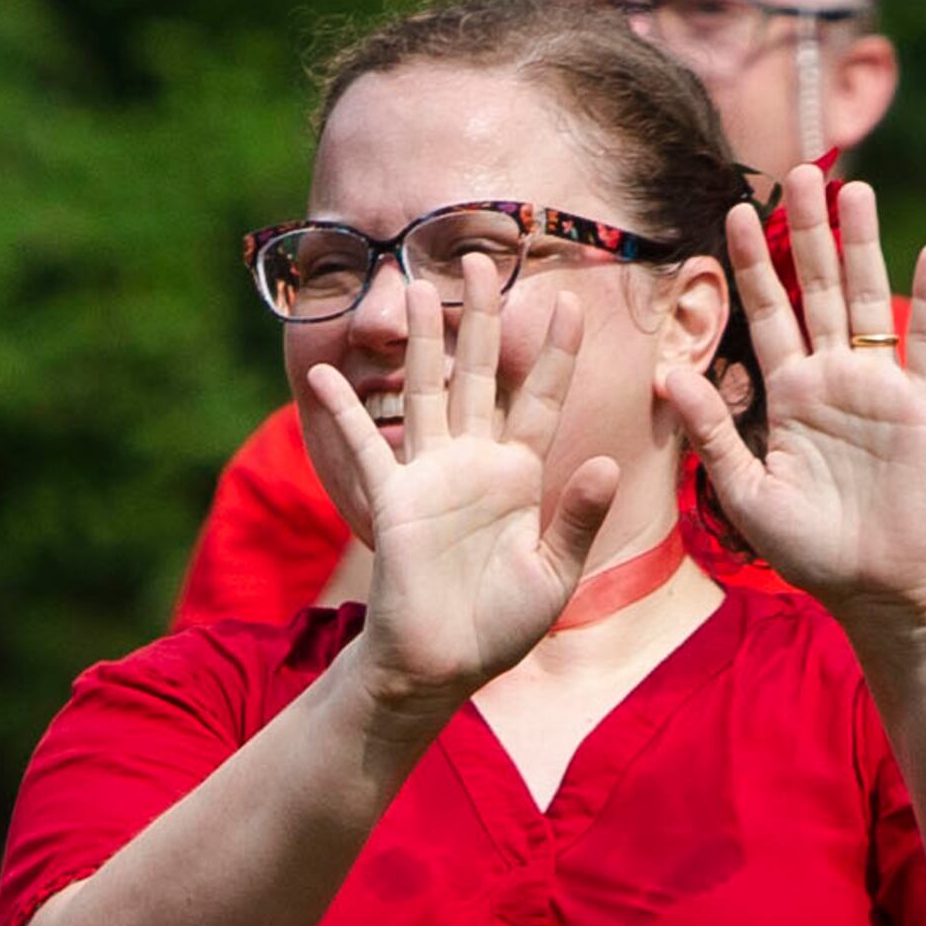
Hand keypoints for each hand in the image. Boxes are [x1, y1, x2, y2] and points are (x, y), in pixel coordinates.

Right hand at [293, 256, 618, 708]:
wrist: (440, 666)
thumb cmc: (498, 628)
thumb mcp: (553, 576)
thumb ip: (578, 520)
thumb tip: (603, 464)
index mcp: (519, 475)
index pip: (543, 398)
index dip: (558, 352)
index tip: (573, 301)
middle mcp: (473, 462)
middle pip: (481, 372)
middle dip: (483, 316)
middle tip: (485, 260)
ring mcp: (430, 475)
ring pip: (427, 390)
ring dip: (421, 339)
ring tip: (416, 285)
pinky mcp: (392, 499)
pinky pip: (365, 447)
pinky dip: (343, 412)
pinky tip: (322, 375)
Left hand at [667, 170, 925, 627]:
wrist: (874, 588)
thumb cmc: (807, 551)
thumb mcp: (746, 492)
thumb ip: (711, 433)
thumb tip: (667, 377)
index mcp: (787, 397)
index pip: (765, 316)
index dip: (751, 267)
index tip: (733, 214)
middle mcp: (832, 380)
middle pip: (817, 290)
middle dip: (808, 233)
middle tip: (798, 172)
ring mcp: (880, 388)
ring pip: (868, 301)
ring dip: (864, 247)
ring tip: (858, 191)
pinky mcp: (923, 406)